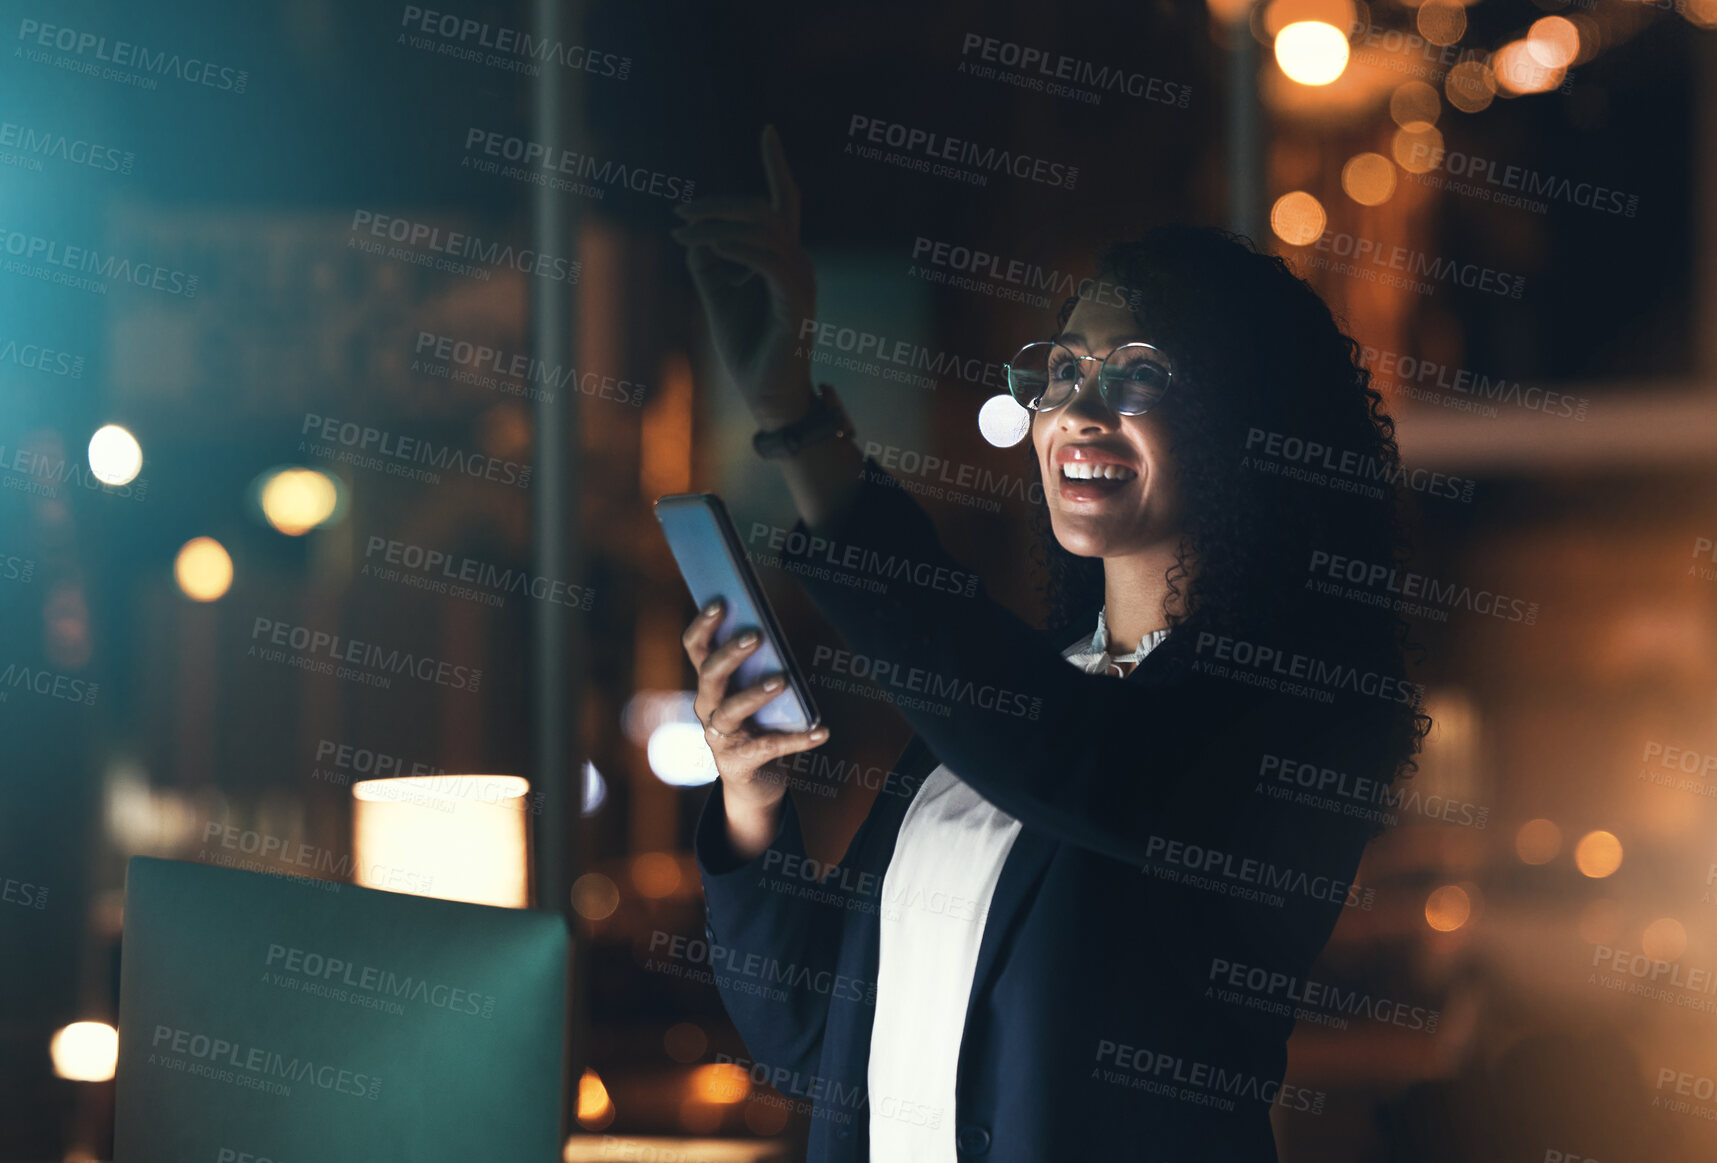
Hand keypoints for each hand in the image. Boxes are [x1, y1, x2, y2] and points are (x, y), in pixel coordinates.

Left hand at [671, 124, 817, 428]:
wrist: (769, 398)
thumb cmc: (748, 350)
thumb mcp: (717, 296)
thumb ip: (708, 262)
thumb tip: (692, 234)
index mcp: (782, 258)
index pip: (783, 202)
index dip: (776, 164)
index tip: (767, 129)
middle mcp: (797, 262)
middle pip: (762, 210)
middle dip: (718, 204)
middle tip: (679, 211)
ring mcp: (799, 282)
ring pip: (762, 230)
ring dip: (717, 226)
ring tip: (683, 231)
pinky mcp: (794, 304)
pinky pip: (768, 262)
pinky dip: (738, 249)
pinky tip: (711, 247)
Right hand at [682, 597, 829, 806]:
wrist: (754, 780)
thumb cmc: (757, 723)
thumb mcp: (752, 692)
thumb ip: (758, 666)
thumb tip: (775, 633)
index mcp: (710, 683)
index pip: (695, 648)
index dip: (703, 625)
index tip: (720, 601)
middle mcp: (708, 707)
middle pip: (709, 675)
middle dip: (730, 654)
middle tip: (756, 635)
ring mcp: (720, 738)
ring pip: (731, 711)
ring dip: (755, 693)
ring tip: (782, 679)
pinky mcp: (739, 763)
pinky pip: (769, 747)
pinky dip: (798, 739)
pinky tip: (822, 731)